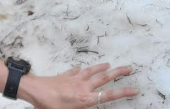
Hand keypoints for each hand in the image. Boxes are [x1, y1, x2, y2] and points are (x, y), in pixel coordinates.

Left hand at [20, 63, 138, 108]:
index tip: (134, 89)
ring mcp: (74, 79)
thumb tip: (88, 106)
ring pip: (92, 71)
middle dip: (118, 72)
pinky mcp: (65, 76)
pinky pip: (76, 71)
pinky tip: (82, 67)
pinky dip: (81, 70)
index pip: (109, 95)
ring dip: (102, 67)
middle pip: (104, 78)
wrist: (35, 91)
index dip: (123, 92)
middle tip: (129, 68)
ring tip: (110, 64)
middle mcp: (83, 87)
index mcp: (85, 99)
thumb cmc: (49, 105)